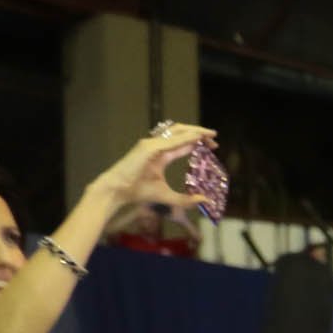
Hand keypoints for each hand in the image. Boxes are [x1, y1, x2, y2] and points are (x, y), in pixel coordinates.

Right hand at [91, 122, 217, 211]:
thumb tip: (205, 200)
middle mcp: (156, 146)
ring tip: (209, 135)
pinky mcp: (148, 147)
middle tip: (214, 138)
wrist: (118, 190)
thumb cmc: (138, 192)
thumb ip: (186, 199)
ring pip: (176, 132)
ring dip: (194, 132)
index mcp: (160, 154)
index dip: (196, 142)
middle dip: (198, 133)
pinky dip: (185, 138)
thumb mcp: (168, 196)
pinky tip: (197, 138)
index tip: (212, 146)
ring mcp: (150, 144)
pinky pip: (170, 141)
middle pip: (180, 132)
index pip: (182, 143)